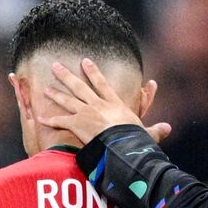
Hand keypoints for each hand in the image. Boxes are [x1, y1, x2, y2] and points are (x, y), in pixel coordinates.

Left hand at [42, 58, 171, 143]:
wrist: (122, 145)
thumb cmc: (135, 140)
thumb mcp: (147, 134)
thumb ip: (155, 130)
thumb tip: (168, 128)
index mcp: (115, 104)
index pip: (102, 84)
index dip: (93, 72)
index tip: (86, 62)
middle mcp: (98, 105)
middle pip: (80, 87)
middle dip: (67, 76)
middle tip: (56, 66)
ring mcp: (86, 113)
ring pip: (68, 100)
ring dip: (56, 94)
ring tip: (46, 88)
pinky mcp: (77, 125)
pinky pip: (61, 121)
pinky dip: (50, 120)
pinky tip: (40, 117)